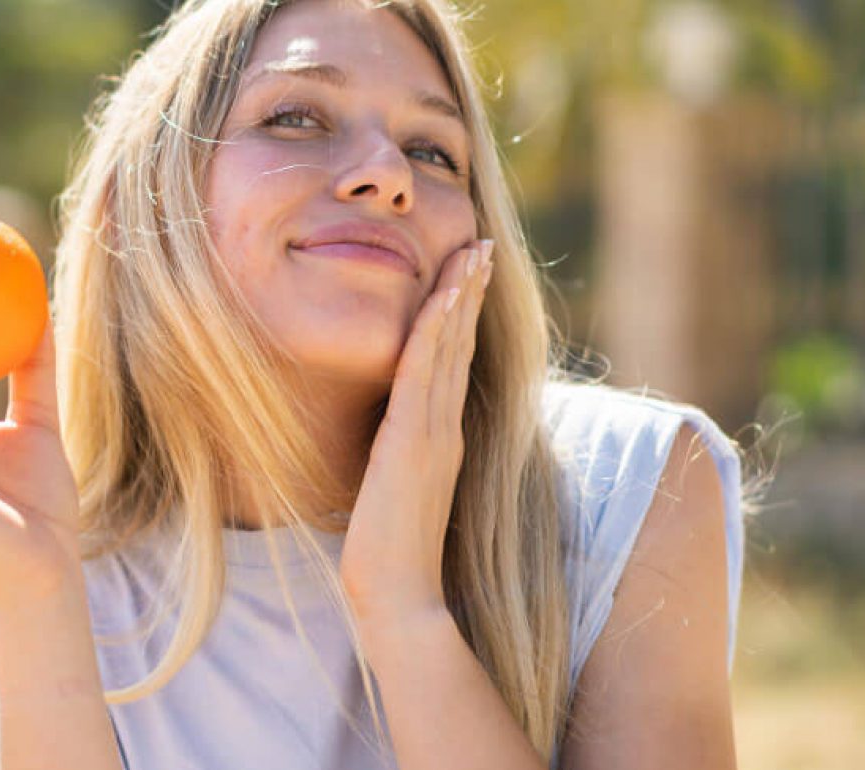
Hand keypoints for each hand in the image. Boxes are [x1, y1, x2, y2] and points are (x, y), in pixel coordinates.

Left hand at [338, 238, 494, 622]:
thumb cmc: (389, 557)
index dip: (461, 317)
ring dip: (459, 296)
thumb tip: (386, 447)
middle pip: (460, 345)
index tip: (466, 276)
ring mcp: (433, 433)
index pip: (453, 365)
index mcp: (441, 439)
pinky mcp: (413, 442)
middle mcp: (444, 429)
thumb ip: (399, 463)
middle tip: (478, 244)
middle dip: (469, 291)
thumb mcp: (395, 494)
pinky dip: (435, 331)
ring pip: (448, 350)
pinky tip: (441, 297)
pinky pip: (424, 373)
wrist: (399, 596)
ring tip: (470, 252)